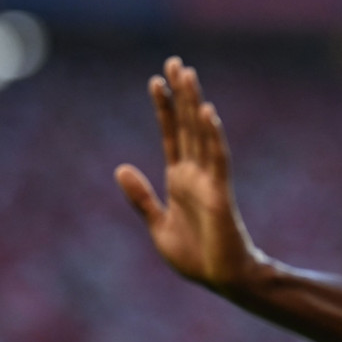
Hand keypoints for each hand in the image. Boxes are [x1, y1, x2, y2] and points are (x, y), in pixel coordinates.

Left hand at [115, 57, 262, 292]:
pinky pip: (218, 160)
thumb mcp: (157, 225)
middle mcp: (195, 174)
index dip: (164, 108)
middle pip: (188, 126)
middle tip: (176, 62)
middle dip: (181, 95)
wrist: (221, 279)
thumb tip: (120, 168)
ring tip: (189, 75)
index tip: (156, 80)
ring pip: (202, 134)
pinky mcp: (221, 194)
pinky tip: (208, 113)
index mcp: (179, 180)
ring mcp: (209, 181)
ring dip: (195, 104)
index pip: (171, 135)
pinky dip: (213, 136)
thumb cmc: (195, 256)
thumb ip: (142, 197)